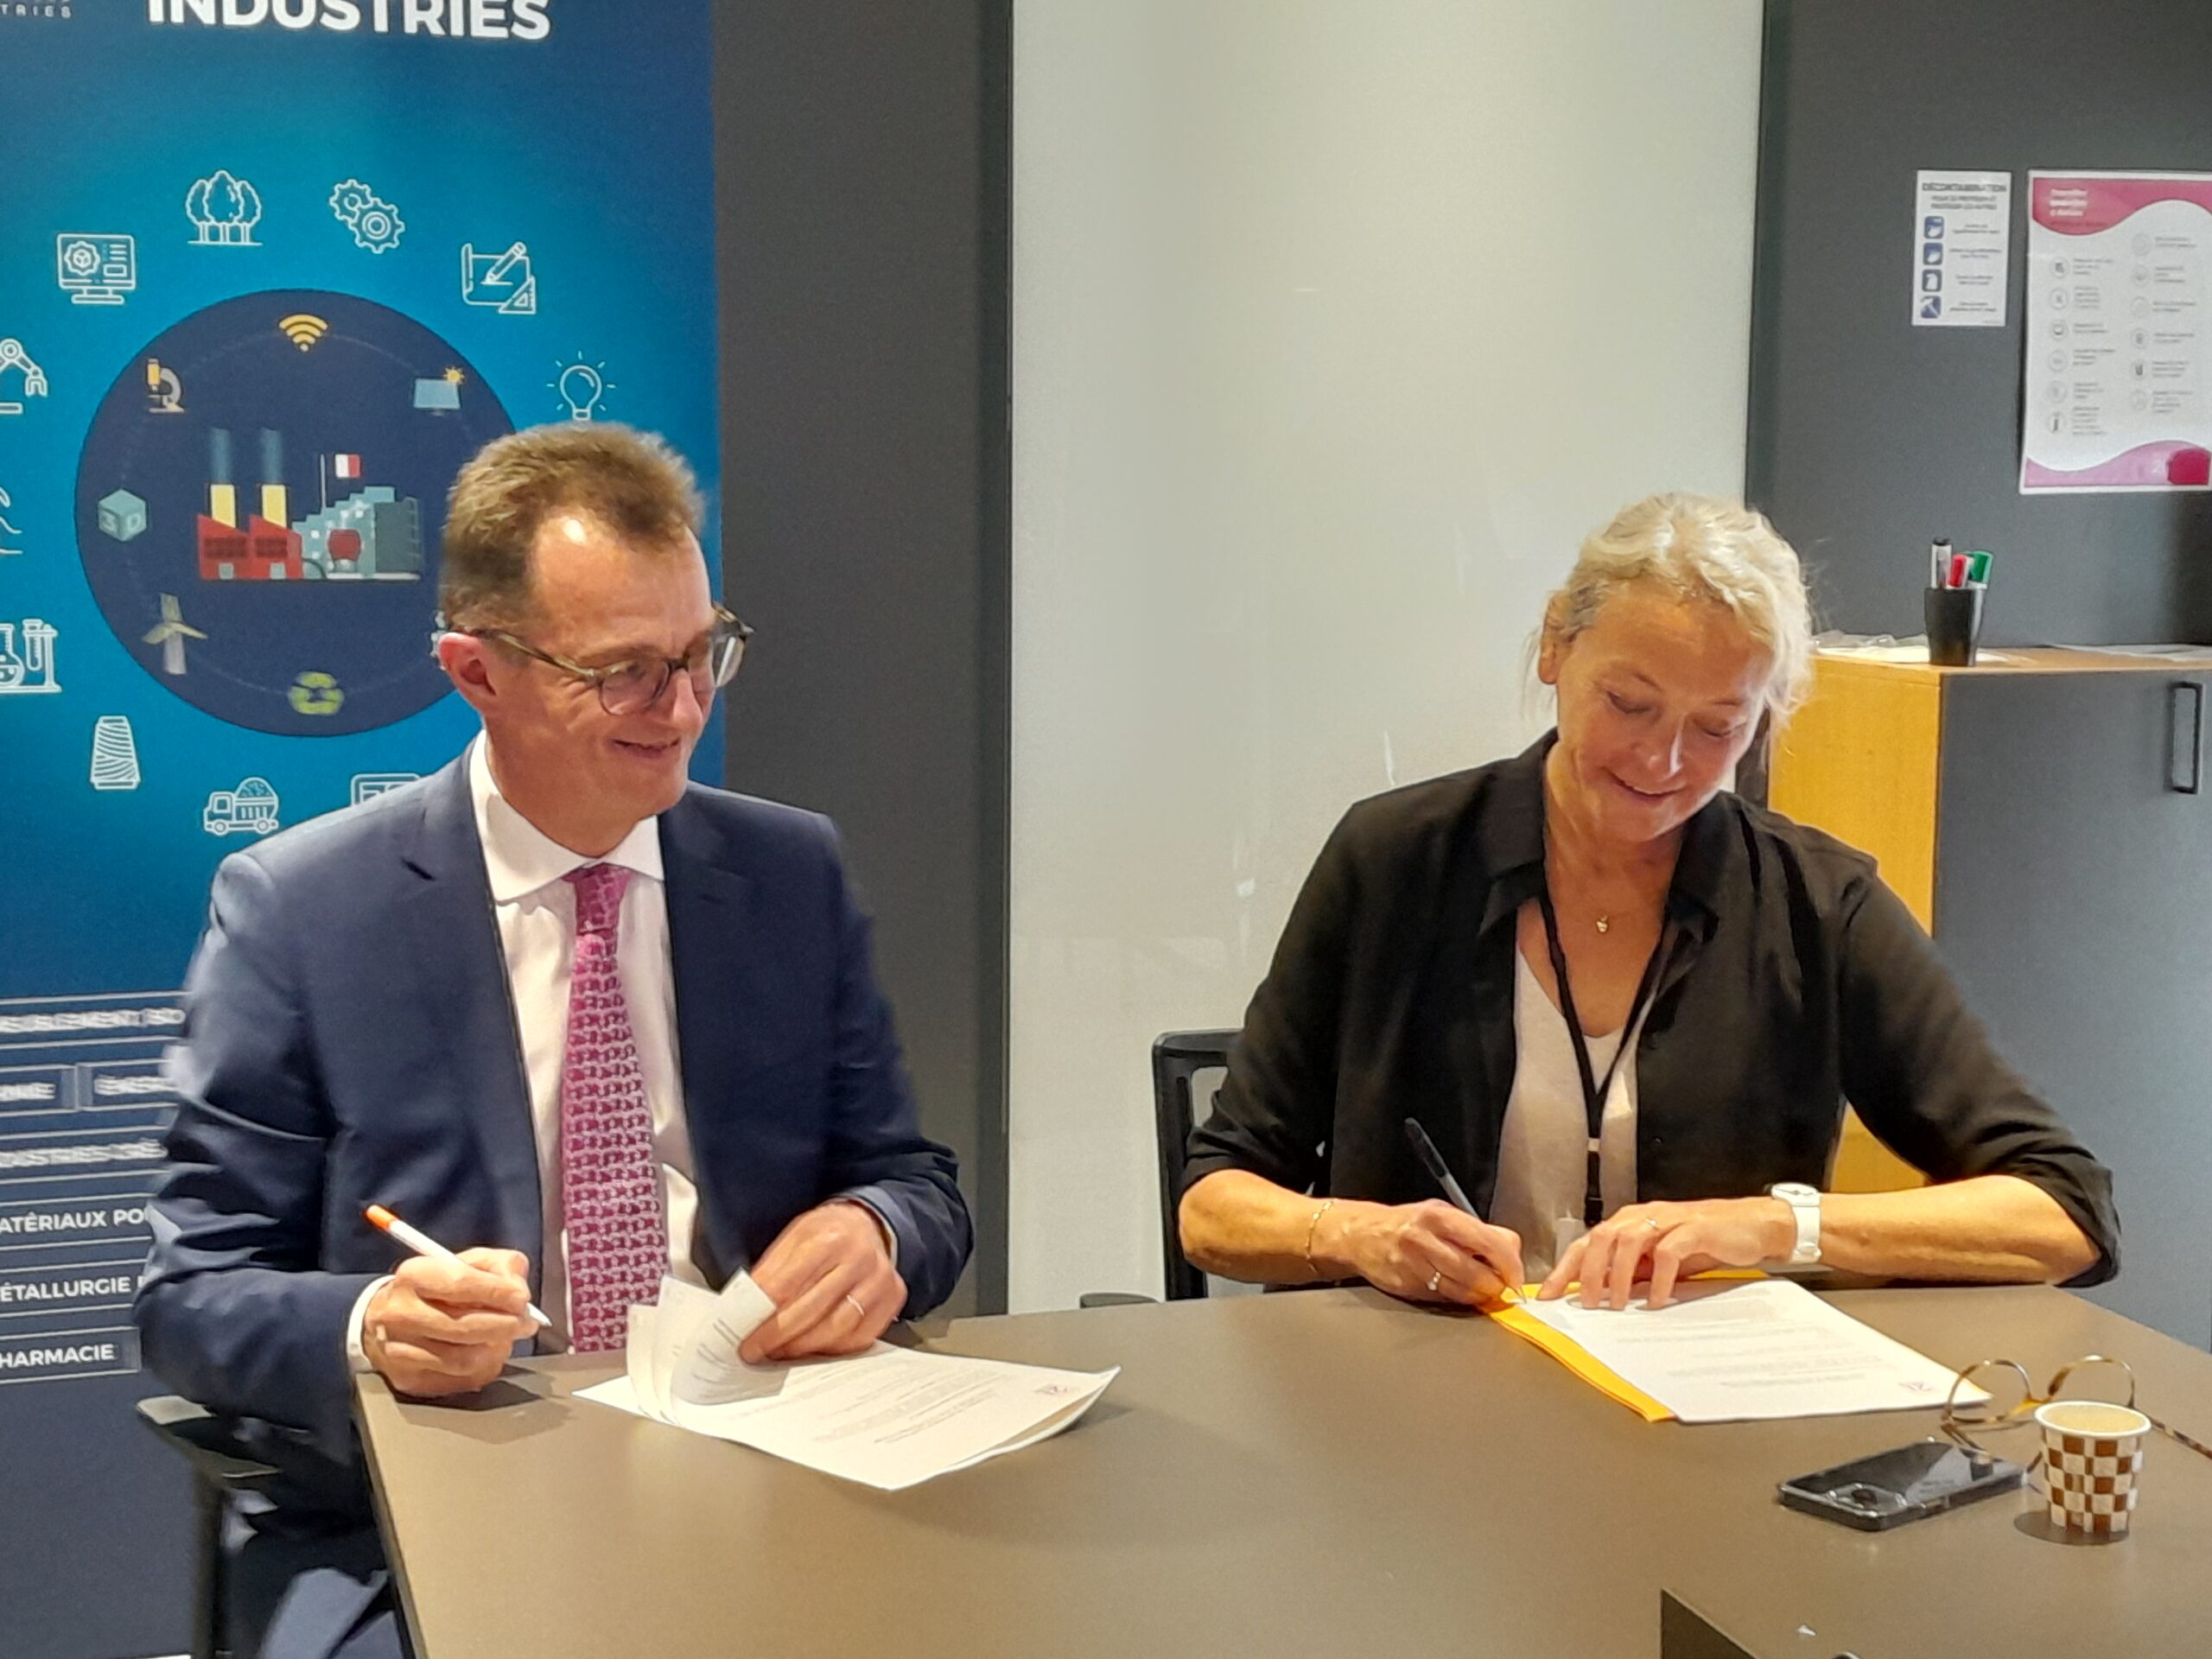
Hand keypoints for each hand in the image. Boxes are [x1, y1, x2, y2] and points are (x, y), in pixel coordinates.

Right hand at [364, 1248, 536, 1396]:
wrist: (385, 1317)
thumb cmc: (435, 1288)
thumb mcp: (465, 1261)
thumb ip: (497, 1265)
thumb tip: (517, 1290)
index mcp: (414, 1275)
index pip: (460, 1284)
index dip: (498, 1292)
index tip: (522, 1298)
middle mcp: (401, 1313)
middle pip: (464, 1327)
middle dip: (506, 1325)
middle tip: (527, 1323)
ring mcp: (400, 1350)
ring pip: (464, 1359)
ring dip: (497, 1349)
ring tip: (506, 1338)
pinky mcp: (408, 1378)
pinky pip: (460, 1380)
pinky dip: (485, 1368)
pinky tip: (488, 1354)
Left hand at [739, 1201, 904, 1362]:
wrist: (868, 1225)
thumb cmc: (827, 1233)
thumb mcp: (793, 1238)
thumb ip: (770, 1272)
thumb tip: (745, 1311)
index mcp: (828, 1238)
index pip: (787, 1287)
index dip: (762, 1317)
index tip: (745, 1337)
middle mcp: (858, 1258)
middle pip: (811, 1310)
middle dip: (777, 1337)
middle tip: (756, 1350)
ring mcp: (879, 1280)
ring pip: (837, 1329)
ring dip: (803, 1347)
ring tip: (782, 1350)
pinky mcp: (891, 1299)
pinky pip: (860, 1337)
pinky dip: (833, 1348)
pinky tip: (814, 1347)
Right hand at [1339, 1200, 1524, 1306]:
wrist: (1362, 1236)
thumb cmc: (1407, 1224)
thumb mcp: (1441, 1213)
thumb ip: (1476, 1230)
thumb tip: (1511, 1250)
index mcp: (1440, 1217)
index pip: (1490, 1243)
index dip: (1510, 1264)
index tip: (1515, 1274)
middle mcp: (1426, 1241)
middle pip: (1478, 1274)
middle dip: (1496, 1285)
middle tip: (1500, 1285)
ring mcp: (1415, 1267)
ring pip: (1463, 1292)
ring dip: (1479, 1295)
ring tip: (1481, 1288)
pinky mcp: (1408, 1288)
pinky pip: (1444, 1299)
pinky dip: (1457, 1298)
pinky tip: (1456, 1288)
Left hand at [1538, 1197, 1793, 1309]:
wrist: (1753, 1225)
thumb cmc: (1705, 1242)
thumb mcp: (1662, 1259)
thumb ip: (1635, 1271)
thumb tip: (1602, 1295)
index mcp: (1631, 1222)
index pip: (1589, 1242)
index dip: (1565, 1267)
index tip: (1548, 1295)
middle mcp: (1645, 1216)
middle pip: (1602, 1238)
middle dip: (1587, 1271)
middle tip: (1584, 1304)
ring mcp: (1670, 1220)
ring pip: (1630, 1241)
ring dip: (1619, 1275)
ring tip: (1616, 1305)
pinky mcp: (1695, 1228)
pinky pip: (1670, 1252)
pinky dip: (1660, 1277)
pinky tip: (1657, 1301)